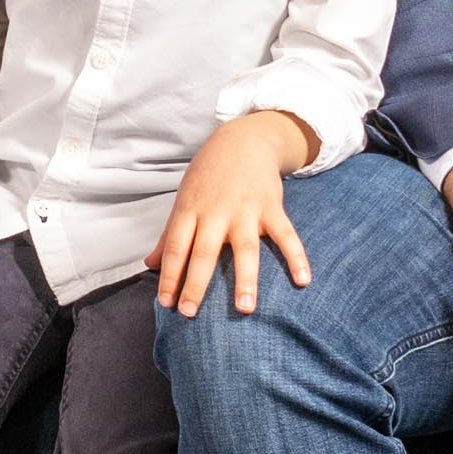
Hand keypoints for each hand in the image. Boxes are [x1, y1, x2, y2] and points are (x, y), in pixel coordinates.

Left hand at [152, 111, 319, 316]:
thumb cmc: (208, 176)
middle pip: (204, 252)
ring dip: (245, 279)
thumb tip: (149, 265)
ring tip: (246, 309)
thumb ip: (169, 235)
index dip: (169, 275)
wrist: (243, 140)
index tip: (165, 302)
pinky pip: (286, 236)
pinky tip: (303, 281)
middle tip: (190, 313)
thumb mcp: (184, 200)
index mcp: (190, 210)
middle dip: (196, 284)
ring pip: (246, 249)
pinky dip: (296, 257)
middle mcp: (216, 212)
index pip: (175, 247)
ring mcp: (246, 210)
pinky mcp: (272, 207)